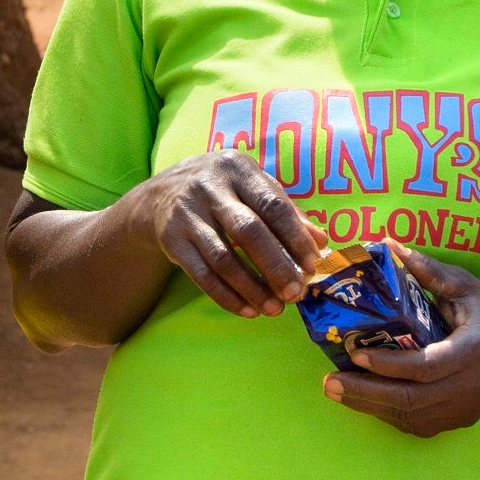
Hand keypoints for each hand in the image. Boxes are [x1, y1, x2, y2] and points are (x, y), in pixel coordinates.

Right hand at [126, 151, 322, 317]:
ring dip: (251, 288)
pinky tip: (247, 310)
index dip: (295, 237)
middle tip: (296, 294)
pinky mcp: (171, 239)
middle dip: (275, 266)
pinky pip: (201, 274)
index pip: (273, 205)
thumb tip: (321, 241)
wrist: (159, 195)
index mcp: (237, 169)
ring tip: (274, 309)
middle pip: (248, 231)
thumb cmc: (221, 191)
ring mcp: (187, 214)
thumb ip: (285, 211)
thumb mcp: (250, 187)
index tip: (313, 266)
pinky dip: (226, 296)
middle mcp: (209, 187)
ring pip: (223, 258)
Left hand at [321, 247, 479, 436]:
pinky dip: (389, 414)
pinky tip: (363, 400)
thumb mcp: (464, 285)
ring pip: (413, 416)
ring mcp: (468, 407)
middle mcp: (473, 384)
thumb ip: (427, 269)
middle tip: (328, 381)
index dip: (389, 364)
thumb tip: (386, 244)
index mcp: (474, 349)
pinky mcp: (462, 419)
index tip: (354, 354)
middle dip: (366, 392)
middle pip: (413, 398)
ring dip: (370, 406)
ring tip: (336, 390)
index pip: (426, 365)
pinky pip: (420, 424)